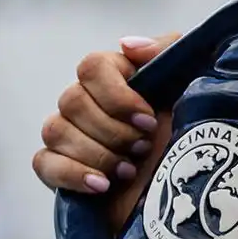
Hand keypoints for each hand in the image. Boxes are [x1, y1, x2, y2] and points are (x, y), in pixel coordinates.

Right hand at [30, 33, 178, 232]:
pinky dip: (72, 174)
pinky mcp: (61, 169)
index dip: (117, 95)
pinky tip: (102, 186)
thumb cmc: (194, 136)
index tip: (148, 120)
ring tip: (129, 171)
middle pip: (72, 100)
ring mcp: (70, 135)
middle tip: (144, 148)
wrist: (190, 193)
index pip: (92, 66)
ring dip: (97, 153)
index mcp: (116, 78)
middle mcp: (88, 101)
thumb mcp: (194, 88)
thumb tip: (127, 45)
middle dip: (113, 130)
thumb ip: (169, 53)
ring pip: (55, 130)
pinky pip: (43, 162)